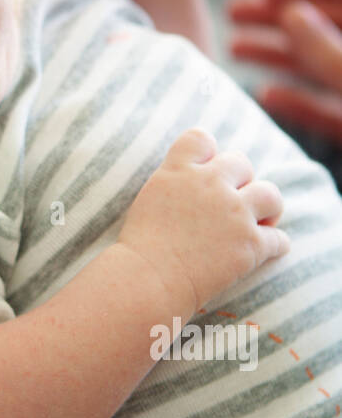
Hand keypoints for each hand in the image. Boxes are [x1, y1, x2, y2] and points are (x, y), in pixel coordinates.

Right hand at [117, 127, 289, 316]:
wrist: (148, 279)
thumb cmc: (140, 247)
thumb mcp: (149, 198)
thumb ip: (174, 182)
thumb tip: (191, 182)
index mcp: (179, 170)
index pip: (201, 138)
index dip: (208, 153)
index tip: (208, 170)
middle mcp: (210, 183)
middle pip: (241, 163)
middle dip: (241, 181)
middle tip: (236, 203)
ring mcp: (234, 212)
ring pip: (270, 195)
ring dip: (268, 208)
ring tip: (262, 222)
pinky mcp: (250, 243)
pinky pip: (278, 239)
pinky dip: (276, 245)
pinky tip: (268, 251)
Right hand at [227, 0, 341, 144]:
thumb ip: (329, 51)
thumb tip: (291, 14)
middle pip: (325, 24)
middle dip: (277, 16)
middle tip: (231, 13)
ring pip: (322, 65)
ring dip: (278, 55)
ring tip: (233, 49)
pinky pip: (330, 109)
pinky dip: (300, 101)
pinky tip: (267, 95)